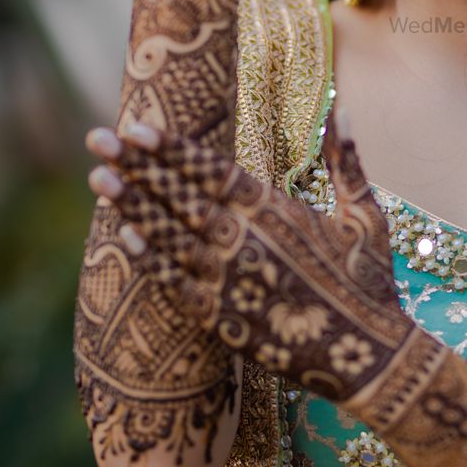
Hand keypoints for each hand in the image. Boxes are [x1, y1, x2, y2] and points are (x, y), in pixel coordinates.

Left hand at [85, 107, 413, 403]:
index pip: (212, 170)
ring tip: (98, 179)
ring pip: (169, 236)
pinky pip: (176, 284)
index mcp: (277, 211)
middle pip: (180, 196)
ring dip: (132, 206)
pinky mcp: (223, 319)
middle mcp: (247, 241)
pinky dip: (150, 259)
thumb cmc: (370, 282)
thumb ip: (347, 161)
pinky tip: (126, 237)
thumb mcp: (364, 216)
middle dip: (136, 166)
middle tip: (96, 140)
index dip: (171, 148)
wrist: (370, 357)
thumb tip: (343, 108)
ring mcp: (230, 281)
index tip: (136, 127)